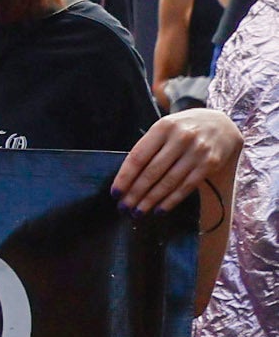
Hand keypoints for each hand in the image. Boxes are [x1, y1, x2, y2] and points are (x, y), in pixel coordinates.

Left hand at [116, 106, 241, 213]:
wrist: (221, 124)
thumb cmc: (183, 129)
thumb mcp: (164, 129)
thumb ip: (149, 148)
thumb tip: (128, 179)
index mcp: (163, 127)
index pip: (138, 157)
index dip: (125, 177)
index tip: (115, 193)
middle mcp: (181, 138)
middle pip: (152, 172)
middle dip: (136, 193)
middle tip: (124, 207)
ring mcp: (198, 151)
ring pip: (169, 182)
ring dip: (151, 200)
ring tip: (138, 212)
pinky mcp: (210, 163)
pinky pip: (187, 186)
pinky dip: (171, 200)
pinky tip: (159, 209)